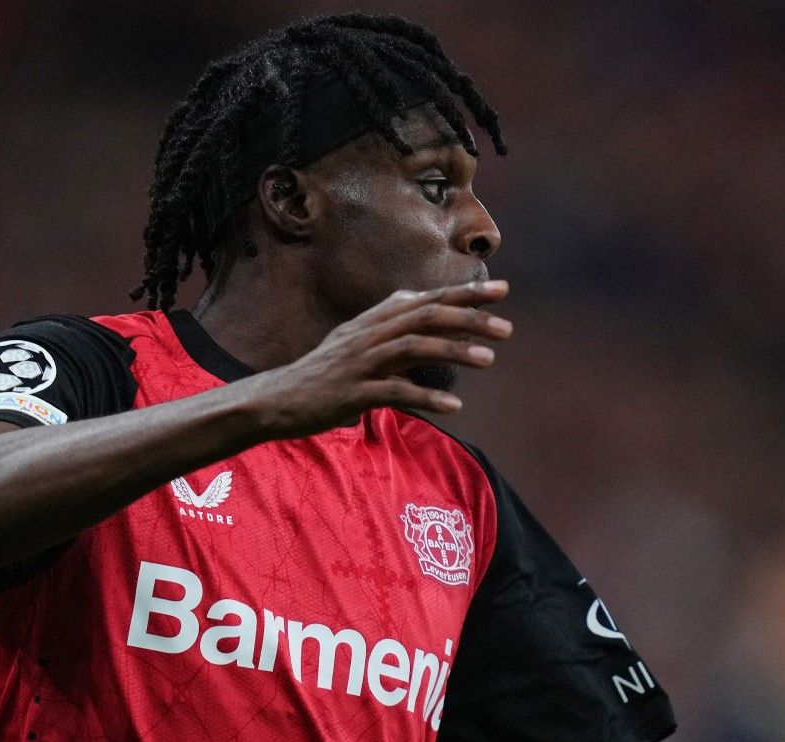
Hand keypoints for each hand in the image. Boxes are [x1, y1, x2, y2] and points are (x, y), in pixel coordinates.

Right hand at [248, 279, 511, 437]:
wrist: (277, 400)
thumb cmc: (323, 372)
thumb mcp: (355, 338)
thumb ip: (387, 318)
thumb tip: (416, 297)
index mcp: (374, 321)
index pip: (427, 299)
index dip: (464, 293)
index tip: (502, 291)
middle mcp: (369, 335)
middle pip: (425, 316)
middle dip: (468, 318)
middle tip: (507, 328)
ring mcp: (360, 363)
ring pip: (413, 348)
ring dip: (453, 351)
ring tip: (488, 360)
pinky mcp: (352, 393)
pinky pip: (394, 392)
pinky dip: (426, 397)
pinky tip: (455, 407)